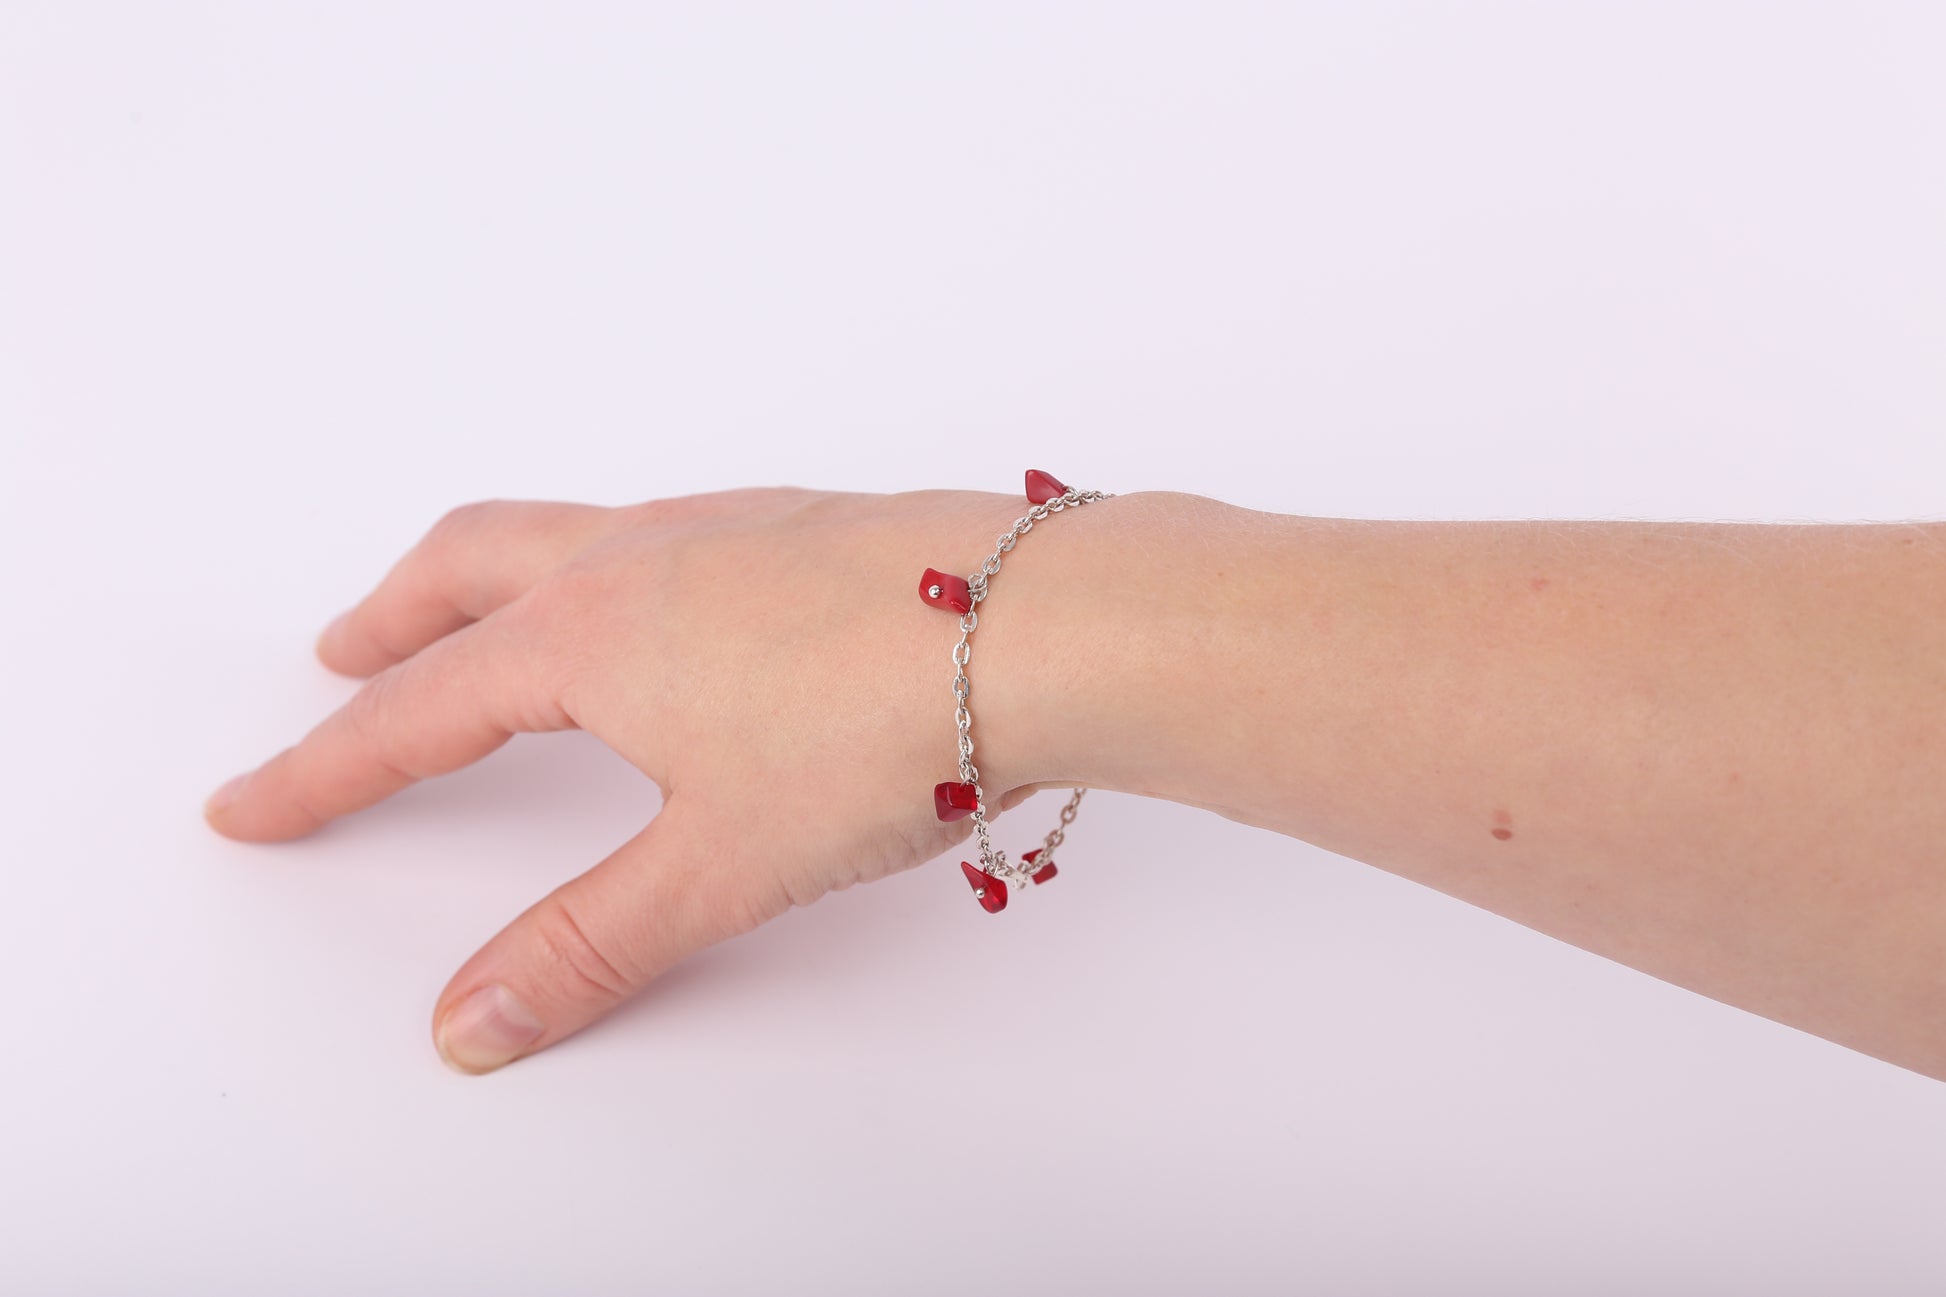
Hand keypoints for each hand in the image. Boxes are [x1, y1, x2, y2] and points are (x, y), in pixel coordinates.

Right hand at [203, 485, 1112, 1072]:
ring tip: (481, 621)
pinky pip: (661, 526)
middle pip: (466, 568)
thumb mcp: (721, 862)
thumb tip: (475, 1021)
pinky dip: (601, 559)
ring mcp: (727, 525)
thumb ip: (591, 943)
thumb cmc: (887, 726)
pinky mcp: (806, 524)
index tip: (257, 799)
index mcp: (588, 633)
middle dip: (391, 623)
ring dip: (490, 574)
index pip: (417, 712)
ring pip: (565, 529)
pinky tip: (655, 607)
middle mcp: (641, 555)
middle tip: (342, 658)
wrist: (1049, 625)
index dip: (326, 767)